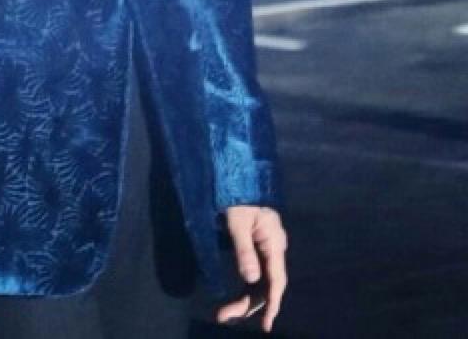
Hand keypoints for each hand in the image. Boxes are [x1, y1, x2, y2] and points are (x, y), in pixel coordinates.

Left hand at [215, 205, 287, 331]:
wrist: (240, 175)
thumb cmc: (239, 195)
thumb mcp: (238, 221)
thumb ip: (244, 250)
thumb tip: (250, 279)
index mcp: (274, 242)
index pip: (276, 280)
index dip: (271, 304)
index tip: (266, 325)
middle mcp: (274, 248)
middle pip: (267, 285)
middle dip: (248, 304)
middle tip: (223, 316)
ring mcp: (267, 248)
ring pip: (261, 281)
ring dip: (245, 299)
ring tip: (225, 313)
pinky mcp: (258, 247)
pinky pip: (256, 273)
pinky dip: (246, 287)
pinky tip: (236, 299)